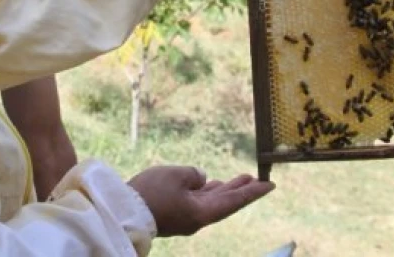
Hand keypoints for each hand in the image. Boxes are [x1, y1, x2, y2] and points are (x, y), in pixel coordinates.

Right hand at [128, 165, 274, 236]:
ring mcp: (186, 217)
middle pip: (225, 202)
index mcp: (203, 213)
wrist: (123, 213)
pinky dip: (206, 191)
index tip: (270, 185)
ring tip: (235, 180)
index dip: (253, 191)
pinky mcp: (174, 214)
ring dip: (223, 189)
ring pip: (210, 202)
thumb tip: (200, 180)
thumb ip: (194, 175)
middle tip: (254, 177)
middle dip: (239, 189)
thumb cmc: (151, 193)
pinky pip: (196, 201)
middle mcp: (198, 218)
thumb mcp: (176, 175)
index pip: (235, 201)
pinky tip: (207, 184)